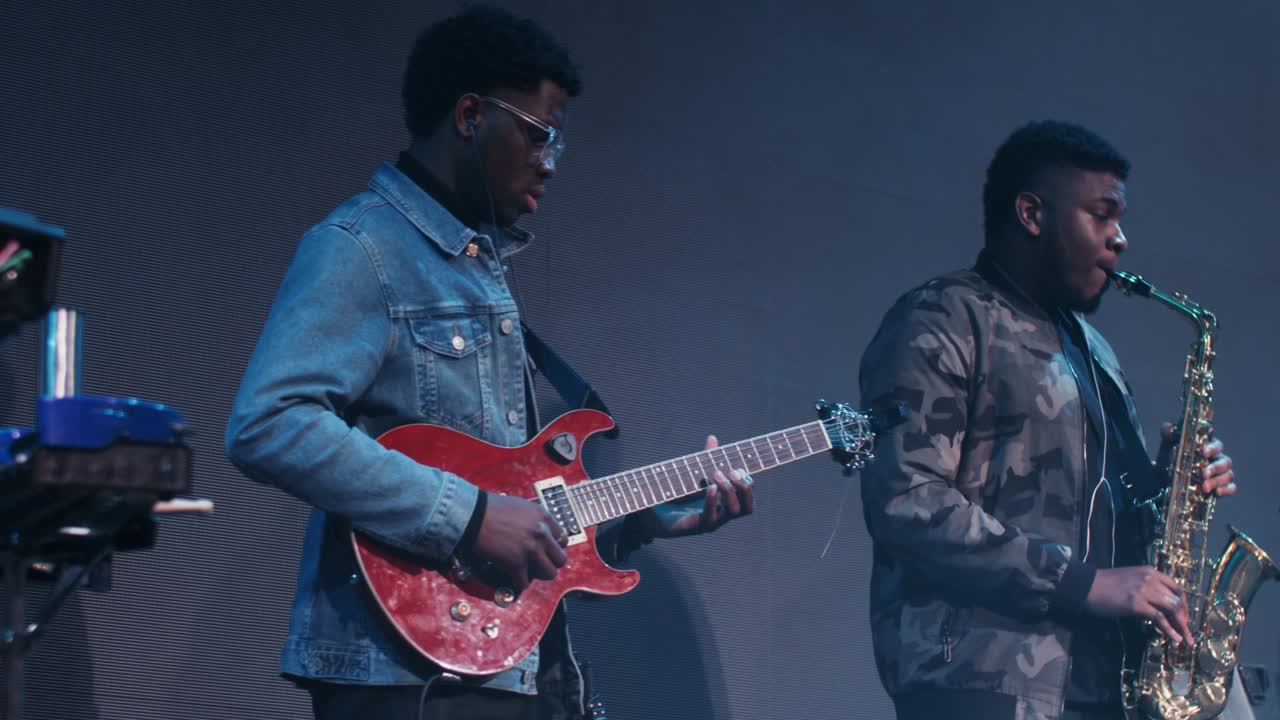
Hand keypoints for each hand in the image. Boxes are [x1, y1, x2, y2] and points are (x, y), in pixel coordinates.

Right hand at [471, 493, 567, 591]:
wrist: (472, 514)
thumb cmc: (489, 508)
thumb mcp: (519, 506)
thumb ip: (532, 520)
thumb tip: (535, 531)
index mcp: (542, 517)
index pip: (563, 539)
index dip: (553, 547)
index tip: (547, 551)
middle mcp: (541, 533)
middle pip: (560, 559)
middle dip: (550, 563)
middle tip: (539, 564)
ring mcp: (530, 549)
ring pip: (549, 573)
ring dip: (538, 575)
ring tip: (528, 572)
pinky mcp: (516, 563)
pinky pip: (524, 582)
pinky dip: (518, 583)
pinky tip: (513, 578)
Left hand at [636, 435, 755, 538]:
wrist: (653, 513)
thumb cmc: (675, 494)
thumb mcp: (693, 472)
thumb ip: (705, 458)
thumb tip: (712, 438)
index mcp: (724, 501)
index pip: (747, 495)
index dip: (748, 481)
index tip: (738, 467)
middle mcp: (722, 513)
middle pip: (748, 507)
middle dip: (744, 487)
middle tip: (733, 472)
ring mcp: (712, 522)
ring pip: (734, 512)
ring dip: (729, 490)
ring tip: (716, 474)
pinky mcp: (697, 527)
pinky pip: (712, 517)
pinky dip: (712, 500)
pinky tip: (709, 487)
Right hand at [1085, 566, 1193, 645]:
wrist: (1086, 586)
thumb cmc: (1105, 584)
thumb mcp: (1131, 580)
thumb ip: (1147, 588)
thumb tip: (1160, 608)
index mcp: (1150, 572)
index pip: (1176, 588)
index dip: (1183, 604)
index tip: (1184, 617)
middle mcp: (1150, 579)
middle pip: (1177, 600)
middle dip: (1184, 618)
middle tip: (1186, 631)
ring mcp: (1144, 590)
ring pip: (1172, 609)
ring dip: (1181, 626)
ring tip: (1185, 639)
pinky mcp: (1136, 603)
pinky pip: (1159, 618)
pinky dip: (1170, 630)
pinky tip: (1175, 638)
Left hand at [1158, 423, 1235, 495]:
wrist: (1164, 480)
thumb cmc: (1170, 460)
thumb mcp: (1167, 448)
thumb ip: (1168, 436)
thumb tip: (1167, 427)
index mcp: (1208, 448)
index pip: (1217, 445)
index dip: (1212, 448)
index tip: (1203, 451)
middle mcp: (1217, 460)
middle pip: (1226, 461)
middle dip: (1215, 467)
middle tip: (1203, 473)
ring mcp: (1221, 475)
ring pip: (1228, 475)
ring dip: (1217, 481)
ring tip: (1204, 487)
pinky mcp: (1221, 488)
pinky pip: (1231, 488)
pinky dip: (1226, 490)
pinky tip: (1216, 492)